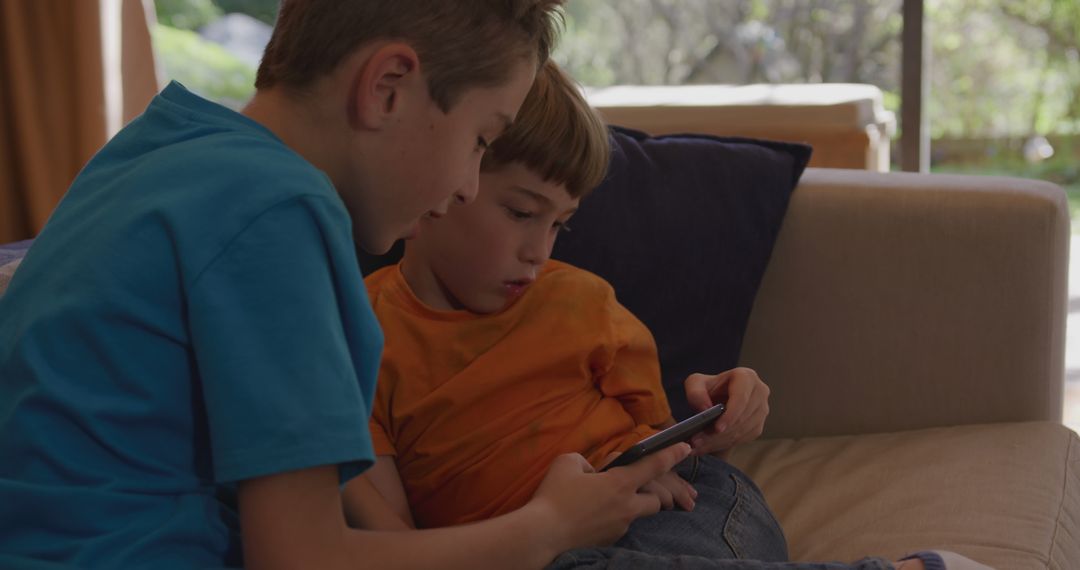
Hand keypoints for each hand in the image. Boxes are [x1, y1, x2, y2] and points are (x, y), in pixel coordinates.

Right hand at [525, 443, 691, 552]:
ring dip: (634, 506)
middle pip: (657, 499)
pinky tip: (596, 516)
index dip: (672, 454)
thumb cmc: (554, 496)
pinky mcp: (610, 540)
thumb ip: (586, 461)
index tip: (686, 448)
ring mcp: (620, 526)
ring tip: (618, 502)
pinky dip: (614, 518)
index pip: (654, 465)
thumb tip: (591, 471)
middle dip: (658, 493)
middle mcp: (627, 506)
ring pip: (638, 514)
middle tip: (646, 489)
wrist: (543, 534)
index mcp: (619, 483)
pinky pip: (620, 525)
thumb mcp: (567, 463)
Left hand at [684, 367, 770, 456]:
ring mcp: (762, 410)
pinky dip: (723, 444)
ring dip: (718, 441)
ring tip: (697, 446)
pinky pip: (742, 439)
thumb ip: (695, 391)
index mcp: (746, 377)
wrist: (717, 401)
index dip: (731, 414)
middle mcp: (759, 392)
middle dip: (718, 433)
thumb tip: (705, 408)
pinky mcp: (758, 426)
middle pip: (741, 418)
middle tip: (697, 441)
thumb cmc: (708, 388)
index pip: (741, 398)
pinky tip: (707, 446)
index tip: (717, 428)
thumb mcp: (696, 383)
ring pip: (741, 431)